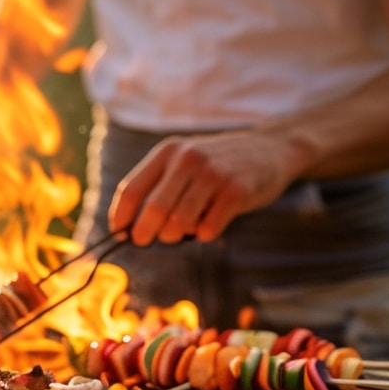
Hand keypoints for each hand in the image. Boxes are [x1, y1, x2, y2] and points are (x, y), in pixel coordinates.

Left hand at [108, 129, 301, 245]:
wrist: (271, 149)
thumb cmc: (217, 165)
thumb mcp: (183, 162)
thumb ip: (157, 187)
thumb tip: (127, 228)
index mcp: (168, 152)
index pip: (131, 189)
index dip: (120, 216)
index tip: (118, 233)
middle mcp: (188, 159)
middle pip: (154, 209)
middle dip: (145, 233)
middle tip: (145, 240)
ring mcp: (214, 174)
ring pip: (180, 222)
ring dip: (176, 235)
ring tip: (183, 229)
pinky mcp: (237, 191)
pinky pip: (208, 229)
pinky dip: (204, 234)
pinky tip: (210, 223)